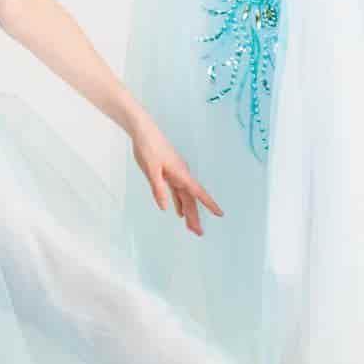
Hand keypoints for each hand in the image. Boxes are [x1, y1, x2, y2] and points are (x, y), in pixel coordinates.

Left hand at [132, 119, 223, 237]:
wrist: (143, 131)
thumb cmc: (147, 147)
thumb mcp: (151, 169)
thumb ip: (158, 188)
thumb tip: (165, 208)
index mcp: (180, 173)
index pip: (197, 192)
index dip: (209, 203)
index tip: (220, 214)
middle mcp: (181, 175)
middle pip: (191, 199)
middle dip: (195, 216)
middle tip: (198, 233)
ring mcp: (176, 174)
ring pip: (184, 197)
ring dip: (188, 211)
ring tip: (191, 227)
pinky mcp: (169, 173)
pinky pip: (176, 191)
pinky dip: (178, 202)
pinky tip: (179, 212)